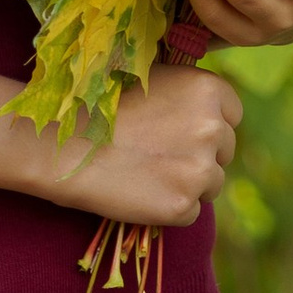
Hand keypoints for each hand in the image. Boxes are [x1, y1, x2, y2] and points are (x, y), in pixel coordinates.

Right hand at [39, 63, 242, 227]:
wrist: (59, 144)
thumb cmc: (97, 107)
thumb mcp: (151, 80)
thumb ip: (186, 96)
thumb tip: (208, 114)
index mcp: (208, 90)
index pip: (233, 115)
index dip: (208, 125)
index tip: (182, 132)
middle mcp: (213, 128)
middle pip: (225, 151)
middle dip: (200, 156)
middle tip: (157, 156)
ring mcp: (200, 170)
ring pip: (211, 185)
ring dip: (187, 184)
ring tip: (144, 174)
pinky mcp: (182, 205)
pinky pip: (189, 212)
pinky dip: (169, 209)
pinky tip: (138, 193)